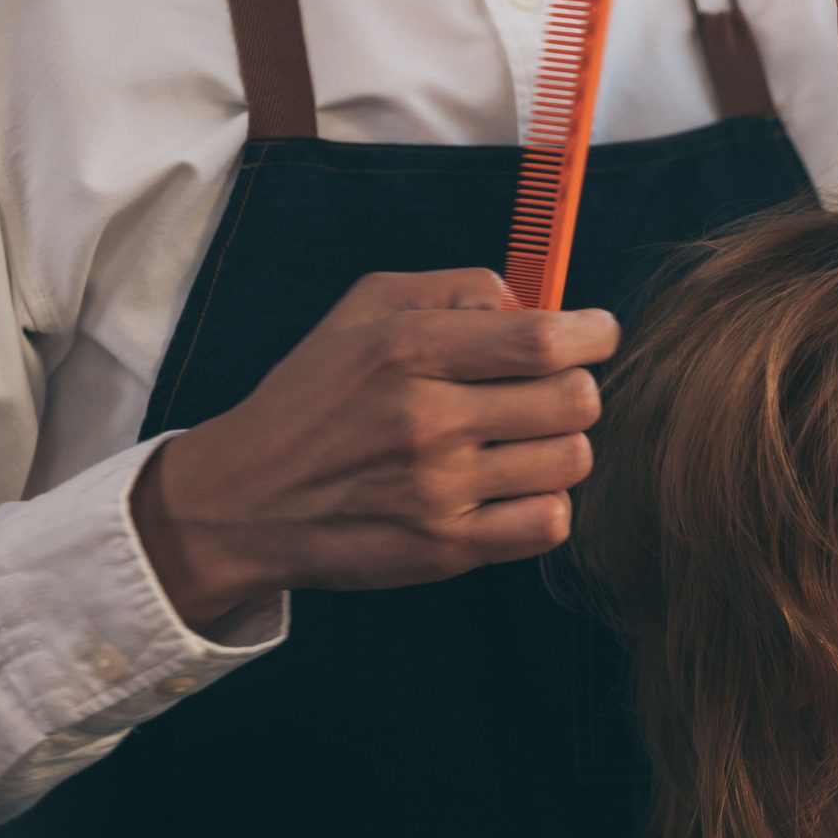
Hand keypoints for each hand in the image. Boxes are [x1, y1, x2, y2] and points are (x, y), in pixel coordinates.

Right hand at [131, 268, 618, 629]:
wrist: (240, 501)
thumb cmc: (314, 397)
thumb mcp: (361, 312)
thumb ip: (452, 289)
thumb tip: (530, 299)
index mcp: (406, 351)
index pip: (541, 339)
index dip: (592, 334)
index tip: (596, 334)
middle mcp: (425, 421)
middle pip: (573, 401)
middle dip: (577, 389)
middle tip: (551, 392)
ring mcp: (437, 490)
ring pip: (570, 460)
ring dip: (562, 446)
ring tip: (523, 441)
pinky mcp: (445, 548)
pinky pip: (549, 523)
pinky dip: (546, 503)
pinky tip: (513, 488)